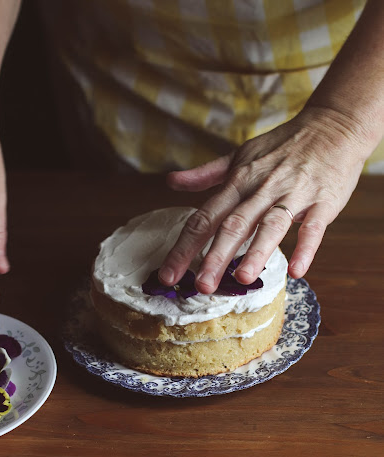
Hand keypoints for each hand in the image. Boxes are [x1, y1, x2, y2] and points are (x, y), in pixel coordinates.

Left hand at [159, 105, 366, 293]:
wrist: (333, 126)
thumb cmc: (282, 145)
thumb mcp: (240, 155)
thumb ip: (206, 173)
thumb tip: (170, 181)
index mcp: (238, 181)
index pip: (204, 217)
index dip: (184, 246)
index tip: (167, 274)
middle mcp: (261, 188)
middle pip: (234, 225)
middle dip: (215, 256)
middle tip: (201, 286)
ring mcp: (293, 194)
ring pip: (271, 225)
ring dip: (257, 251)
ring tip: (243, 279)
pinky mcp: (323, 201)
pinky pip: (314, 227)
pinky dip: (306, 248)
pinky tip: (298, 271)